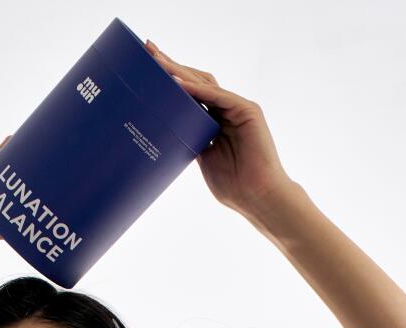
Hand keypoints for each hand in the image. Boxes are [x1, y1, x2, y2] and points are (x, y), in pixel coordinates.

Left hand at [144, 42, 292, 219]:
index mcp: (216, 121)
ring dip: (180, 73)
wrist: (258, 198)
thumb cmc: (233, 186)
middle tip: (148, 51)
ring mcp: (238, 108)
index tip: (148, 70)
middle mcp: (227, 110)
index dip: (170, 81)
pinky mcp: (247, 110)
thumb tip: (167, 133)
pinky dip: (197, 90)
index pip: (191, 95)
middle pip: (196, 82)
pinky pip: (218, 96)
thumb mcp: (203, 159)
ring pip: (205, 84)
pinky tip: (177, 83)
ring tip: (157, 62)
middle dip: (172, 66)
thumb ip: (191, 141)